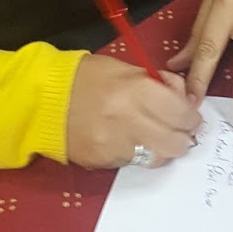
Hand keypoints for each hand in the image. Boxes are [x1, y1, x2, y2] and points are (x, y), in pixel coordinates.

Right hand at [66, 55, 201, 169]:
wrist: (41, 99)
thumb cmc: (85, 77)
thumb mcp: (125, 68)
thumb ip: (158, 83)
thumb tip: (183, 98)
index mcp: (135, 91)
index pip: (182, 114)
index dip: (191, 117)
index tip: (190, 116)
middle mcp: (128, 122)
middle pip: (176, 144)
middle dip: (182, 137)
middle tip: (178, 129)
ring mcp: (114, 146)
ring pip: (157, 158)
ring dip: (161, 148)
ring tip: (153, 136)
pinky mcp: (102, 162)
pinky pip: (132, 163)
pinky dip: (135, 153)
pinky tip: (126, 140)